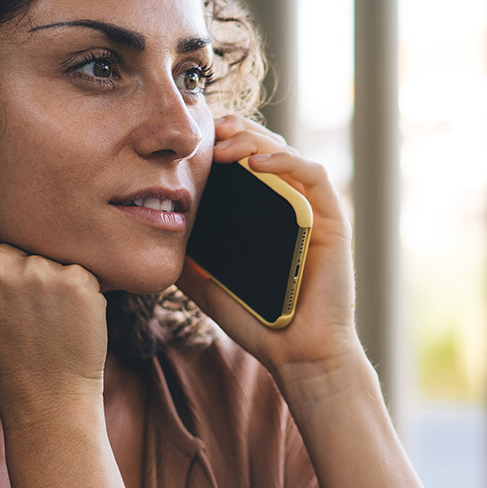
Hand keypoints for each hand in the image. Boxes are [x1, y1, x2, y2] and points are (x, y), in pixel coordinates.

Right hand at [0, 231, 107, 418]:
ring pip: (51, 255)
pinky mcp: (75, 278)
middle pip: (20, 241)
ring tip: (48, 320)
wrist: (46, 401)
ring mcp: (35, 270)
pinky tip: (69, 323)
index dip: (0, 262)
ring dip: (55, 280)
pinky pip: (81, 270)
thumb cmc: (4, 359)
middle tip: (29, 314)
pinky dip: (82, 293)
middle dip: (28, 270)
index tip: (6, 292)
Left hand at [177, 115, 366, 386]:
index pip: (244, 162)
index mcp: (266, 214)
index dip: (222, 143)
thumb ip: (189, 261)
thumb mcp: (209, 286)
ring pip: (288, 153)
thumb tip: (155, 238)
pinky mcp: (332, 220)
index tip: (192, 143)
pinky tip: (256, 163)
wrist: (298, 355)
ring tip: (225, 145)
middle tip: (208, 133)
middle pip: (266, 148)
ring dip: (256, 140)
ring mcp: (312, 210)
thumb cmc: (260, 322)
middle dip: (236, 132)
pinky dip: (285, 161)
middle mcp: (291, 206)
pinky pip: (312, 176)